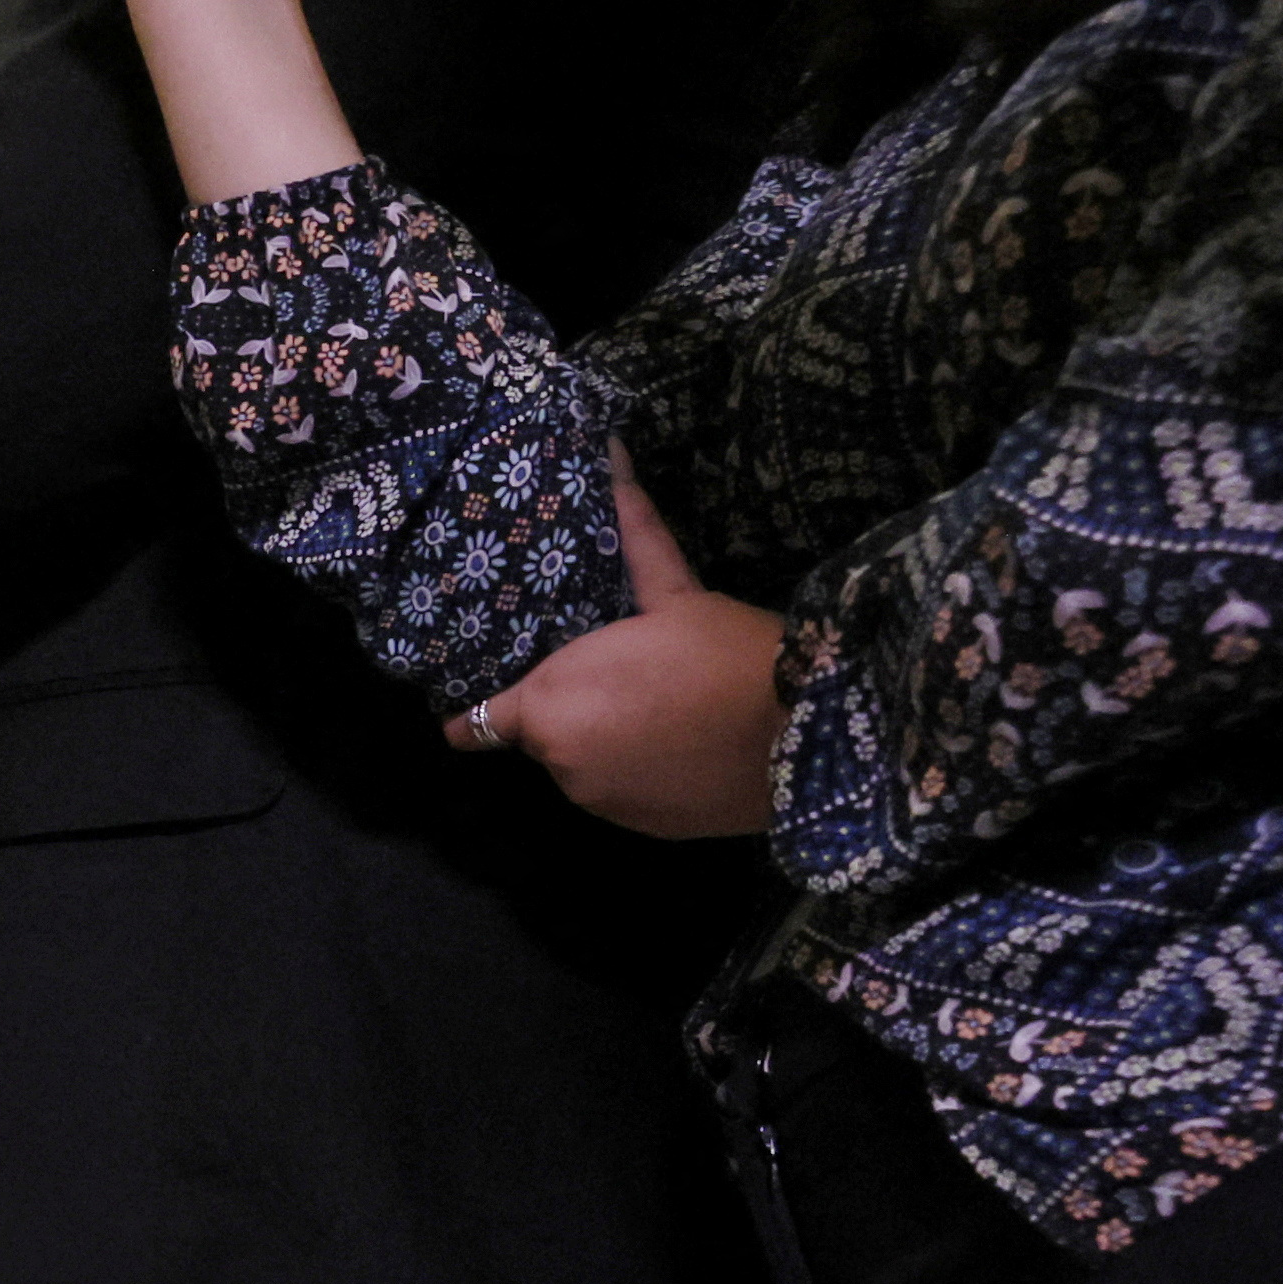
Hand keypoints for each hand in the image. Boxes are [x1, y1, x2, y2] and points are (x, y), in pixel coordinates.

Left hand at [464, 465, 787, 839]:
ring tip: (662, 706)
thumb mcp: (674, 592)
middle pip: (544, 738)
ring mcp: (603, 803)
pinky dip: (641, 774)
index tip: (476, 704)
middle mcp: (562, 764)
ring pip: (586, 767)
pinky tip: (682, 742)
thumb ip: (632, 536)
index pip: (478, 722)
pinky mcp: (645, 828)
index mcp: (549, 707)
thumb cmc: (728, 655)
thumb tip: (611, 455)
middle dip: (568, 712)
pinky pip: (625, 795)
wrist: (806, 736)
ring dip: (606, 743)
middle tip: (619, 679)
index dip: (478, 712)